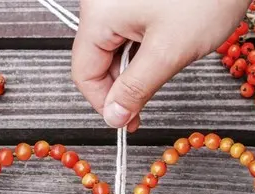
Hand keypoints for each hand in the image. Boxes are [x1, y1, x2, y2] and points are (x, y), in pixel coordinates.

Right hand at [72, 0, 248, 130]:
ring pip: (114, 48)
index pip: (84, 73)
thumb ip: (136, 89)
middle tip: (144, 107)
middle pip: (97, 60)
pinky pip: (128, 31)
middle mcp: (102, 4)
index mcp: (100, 14)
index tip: (126, 120)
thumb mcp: (169, 52)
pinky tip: (163, 52)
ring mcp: (117, 0)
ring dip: (134, 68)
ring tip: (162, 69)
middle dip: (122, 85)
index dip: (105, 103)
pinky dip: (143, 50)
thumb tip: (114, 115)